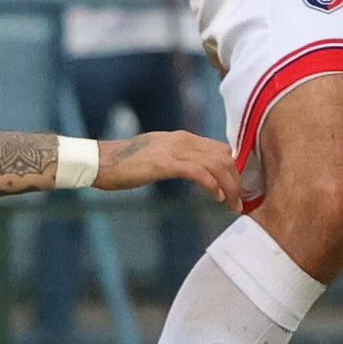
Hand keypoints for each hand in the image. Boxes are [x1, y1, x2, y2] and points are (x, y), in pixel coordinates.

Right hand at [97, 131, 240, 204]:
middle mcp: (183, 140)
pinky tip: (216, 197)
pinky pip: (198, 172)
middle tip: (240, 202)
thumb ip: (181, 159)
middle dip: (237, 180)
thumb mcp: (161, 156)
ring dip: (229, 187)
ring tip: (232, 205)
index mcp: (184, 138)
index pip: (221, 149)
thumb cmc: (129, 163)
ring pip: (216, 164)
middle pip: (224, 156)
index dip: (235, 168)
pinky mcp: (165, 163)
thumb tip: (199, 171)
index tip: (239, 188)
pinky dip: (212, 184)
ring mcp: (175, 150)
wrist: (103, 161)